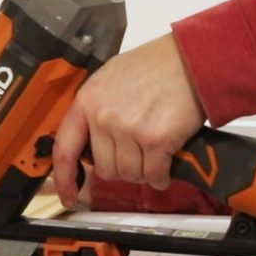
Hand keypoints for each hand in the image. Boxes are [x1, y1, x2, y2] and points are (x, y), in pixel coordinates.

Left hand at [53, 33, 204, 206]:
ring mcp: (128, 128)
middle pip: (105, 169)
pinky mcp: (155, 139)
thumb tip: (92, 144)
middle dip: (124, 168)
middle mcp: (103, 116)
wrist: (190, 60)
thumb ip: (96, 111)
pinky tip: (167, 163)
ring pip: (130, 174)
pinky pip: (153, 174)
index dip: (64, 179)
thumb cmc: (157, 67)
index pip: (65, 149)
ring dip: (145, 171)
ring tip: (155, 152)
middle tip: (139, 154)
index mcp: (87, 100)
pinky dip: (162, 175)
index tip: (68, 195)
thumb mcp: (110, 79)